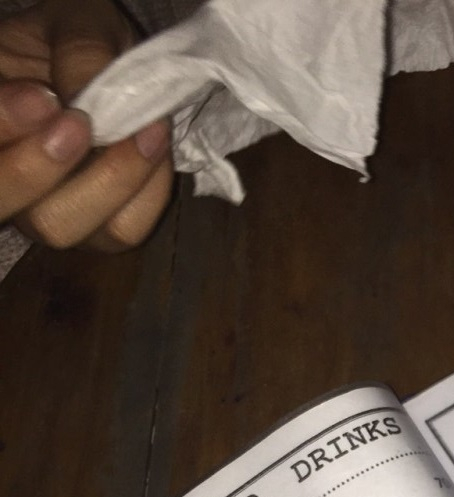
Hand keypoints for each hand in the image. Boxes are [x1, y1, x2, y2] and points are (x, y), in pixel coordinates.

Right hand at [0, 0, 171, 249]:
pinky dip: (146, 194)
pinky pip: (119, 232)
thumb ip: (77, 54)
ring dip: (106, 182)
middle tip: (80, 124)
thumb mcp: (77, 24)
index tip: (41, 98)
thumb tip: (83, 102)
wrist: (118, 63)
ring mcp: (48, 209)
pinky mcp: (98, 230)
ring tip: (143, 133)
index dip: (4, 127)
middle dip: (39, 169)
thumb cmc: (83, 41)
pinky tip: (154, 149)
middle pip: (5, 202)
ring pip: (59, 227)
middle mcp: (9, 177)